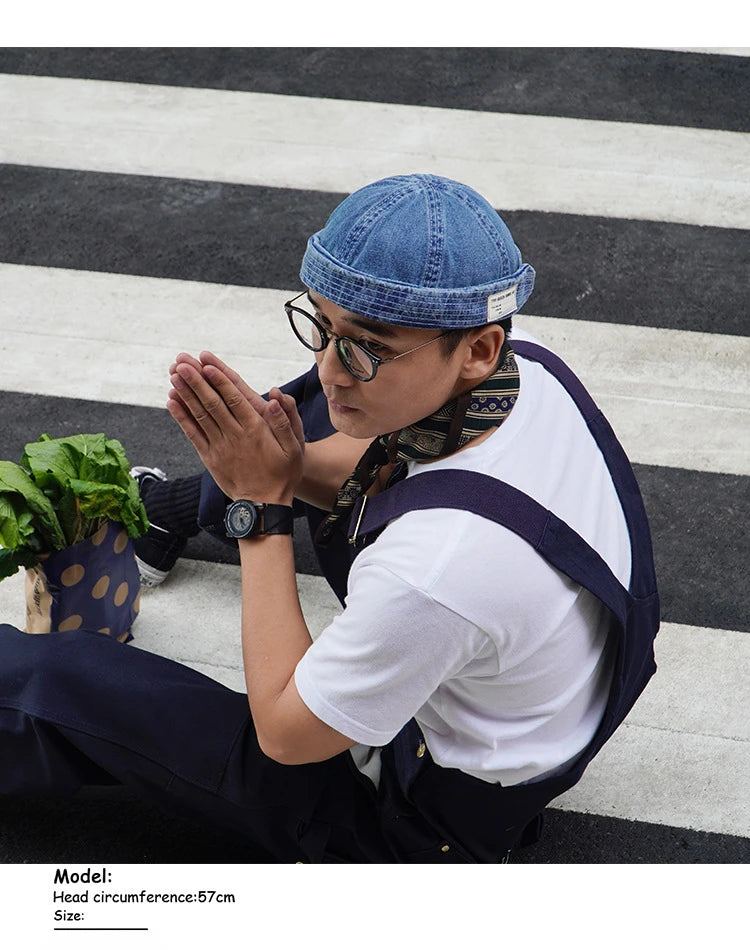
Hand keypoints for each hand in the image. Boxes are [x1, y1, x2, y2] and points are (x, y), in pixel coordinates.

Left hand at [167, 351, 303, 504]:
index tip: (206, 364)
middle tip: (181, 362)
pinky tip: (172, 401)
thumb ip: (285, 422)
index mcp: (255, 430)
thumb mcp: (294, 449)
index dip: (219, 381)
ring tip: (173, 375)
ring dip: (185, 394)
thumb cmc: (283, 474)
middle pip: (212, 403)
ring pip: (200, 416)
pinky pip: (193, 434)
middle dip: (196, 381)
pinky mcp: (209, 457)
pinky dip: (181, 417)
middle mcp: (234, 436)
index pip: (234, 399)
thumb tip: (275, 398)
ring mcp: (219, 447)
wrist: (263, 505)